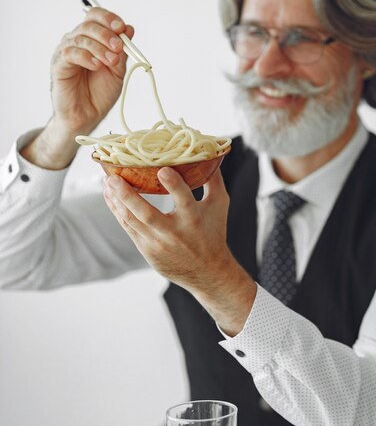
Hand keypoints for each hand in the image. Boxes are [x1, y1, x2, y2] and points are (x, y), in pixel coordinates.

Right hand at [50, 7, 134, 135]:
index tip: (122, 28)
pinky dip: (86, 57)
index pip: (96, 17)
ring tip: (111, 61)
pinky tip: (96, 66)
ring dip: (100, 47)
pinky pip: (70, 53)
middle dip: (107, 34)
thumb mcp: (117, 70)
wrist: (87, 116)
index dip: (109, 18)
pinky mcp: (59, 65)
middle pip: (89, 24)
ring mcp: (66, 52)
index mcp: (91, 39)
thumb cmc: (99, 93)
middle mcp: (76, 41)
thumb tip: (129, 28)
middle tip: (118, 47)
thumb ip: (122, 51)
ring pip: (81, 37)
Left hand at [103, 167, 256, 333]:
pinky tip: (110, 197)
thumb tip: (208, 153)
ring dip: (116, 201)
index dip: (173, 185)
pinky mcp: (147, 251)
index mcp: (194, 219)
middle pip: (147, 214)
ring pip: (132, 221)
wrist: (207, 272)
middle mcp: (174, 233)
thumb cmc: (213, 233)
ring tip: (106, 183)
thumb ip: (213, 179)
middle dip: (128, 196)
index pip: (184, 200)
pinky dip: (117, 212)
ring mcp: (158, 244)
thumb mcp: (219, 205)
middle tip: (113, 178)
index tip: (162, 170)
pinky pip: (128, 228)